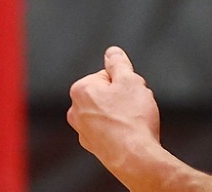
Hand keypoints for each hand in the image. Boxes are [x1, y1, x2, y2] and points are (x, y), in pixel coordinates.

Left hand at [67, 47, 163, 183]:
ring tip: (135, 123)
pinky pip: (110, 131)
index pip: (107, 75)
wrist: (135, 158)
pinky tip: (131, 136)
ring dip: (122, 114)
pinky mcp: (94, 148)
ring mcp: (83, 132)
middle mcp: (76, 111)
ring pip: (109, 113)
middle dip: (122, 98)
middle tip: (135, 108)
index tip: (132, 93)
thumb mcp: (130, 80)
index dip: (125, 82)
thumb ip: (118, 63)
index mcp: (80, 90)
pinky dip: (120, 131)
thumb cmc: (132, 119)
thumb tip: (112, 52)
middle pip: (106, 94)